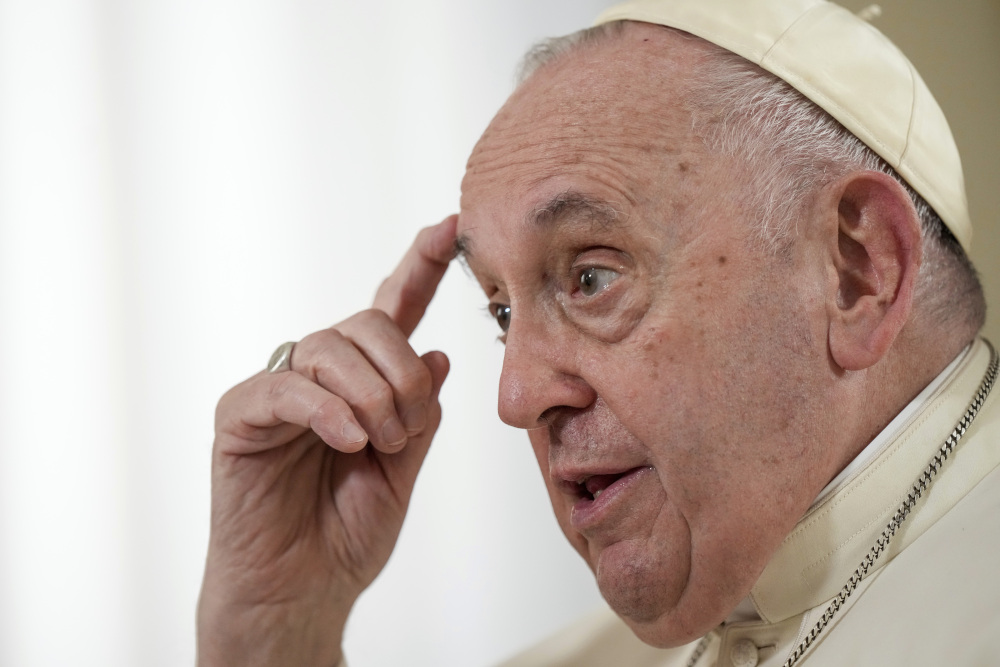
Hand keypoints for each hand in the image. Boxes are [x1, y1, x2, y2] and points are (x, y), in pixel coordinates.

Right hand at [196, 215, 457, 666]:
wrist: (303, 591)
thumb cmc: (349, 532)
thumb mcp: (405, 468)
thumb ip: (419, 411)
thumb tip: (437, 351)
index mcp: (363, 381)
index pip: (393, 310)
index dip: (421, 266)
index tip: (450, 226)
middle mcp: (320, 375)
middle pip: (365, 323)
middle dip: (400, 375)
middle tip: (405, 434)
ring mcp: (278, 390)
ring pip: (329, 348)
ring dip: (370, 397)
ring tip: (377, 447)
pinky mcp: (241, 416)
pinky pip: (286, 387)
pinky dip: (326, 411)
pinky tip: (348, 441)